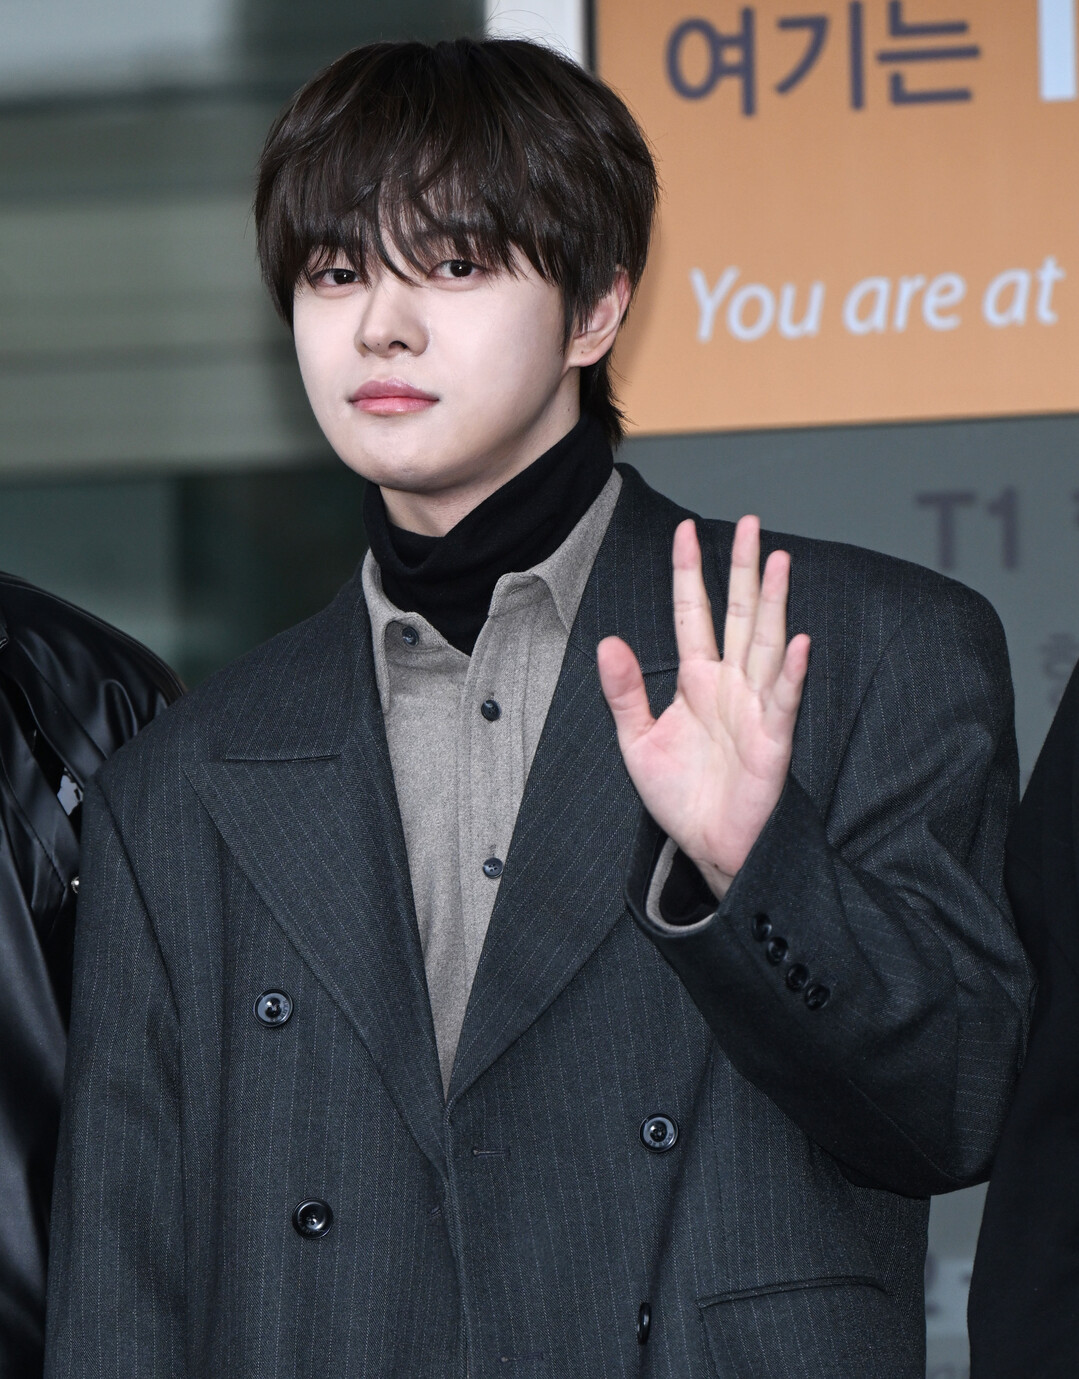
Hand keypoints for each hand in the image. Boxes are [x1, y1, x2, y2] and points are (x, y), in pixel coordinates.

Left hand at [597, 516, 809, 899]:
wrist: (708, 847)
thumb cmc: (680, 796)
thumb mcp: (637, 740)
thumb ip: (625, 691)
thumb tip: (608, 642)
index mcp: (698, 680)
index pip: (694, 614)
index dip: (689, 574)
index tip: (685, 531)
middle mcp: (731, 685)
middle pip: (741, 615)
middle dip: (743, 570)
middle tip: (750, 523)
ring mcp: (755, 709)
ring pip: (768, 645)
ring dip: (774, 604)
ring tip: (778, 562)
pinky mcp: (773, 741)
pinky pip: (784, 701)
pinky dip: (793, 673)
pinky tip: (802, 643)